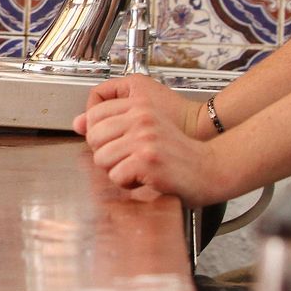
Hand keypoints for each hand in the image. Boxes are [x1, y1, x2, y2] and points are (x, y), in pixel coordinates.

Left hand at [76, 84, 229, 206]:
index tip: (116, 144)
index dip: (99, 136)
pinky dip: (129, 184)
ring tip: (139, 170)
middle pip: (93, 138)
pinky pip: (116, 176)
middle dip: (107, 155)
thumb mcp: (147, 128)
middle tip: (130, 160)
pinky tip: (147, 179)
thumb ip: (113, 122)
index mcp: (139, 106)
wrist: (213, 169)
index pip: (93, 115)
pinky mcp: (147, 160)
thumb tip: (77, 123)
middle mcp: (141, 118)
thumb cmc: (180, 153)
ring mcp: (144, 139)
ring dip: (118, 171)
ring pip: (101, 159)